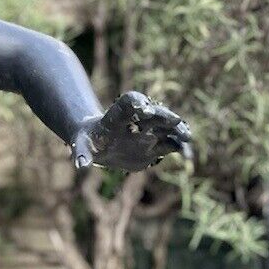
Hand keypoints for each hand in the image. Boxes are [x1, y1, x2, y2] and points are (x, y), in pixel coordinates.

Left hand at [71, 91, 192, 173]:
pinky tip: (187, 157)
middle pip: (154, 113)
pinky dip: (180, 148)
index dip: (138, 104)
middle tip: (176, 120)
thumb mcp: (81, 146)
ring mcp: (149, 131)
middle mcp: (137, 119)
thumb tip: (80, 165)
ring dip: (178, 131)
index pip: (130, 103)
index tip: (145, 111)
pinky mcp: (156, 144)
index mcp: (118, 115)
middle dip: (164, 116)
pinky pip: (171, 144)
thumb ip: (82, 154)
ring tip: (187, 138)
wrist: (99, 144)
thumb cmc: (88, 141)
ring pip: (167, 127)